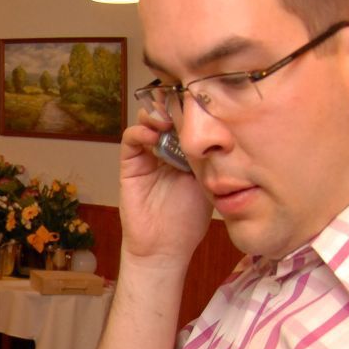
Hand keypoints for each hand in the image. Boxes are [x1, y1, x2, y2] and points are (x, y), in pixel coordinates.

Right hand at [117, 113, 210, 265]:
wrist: (166, 247)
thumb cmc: (189, 220)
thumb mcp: (208, 183)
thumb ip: (210, 158)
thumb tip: (217, 129)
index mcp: (188, 152)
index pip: (188, 121)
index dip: (191, 108)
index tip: (202, 101)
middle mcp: (167, 150)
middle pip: (166, 115)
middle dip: (173, 105)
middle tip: (182, 101)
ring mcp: (147, 156)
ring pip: (147, 122)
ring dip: (156, 114)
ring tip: (167, 117)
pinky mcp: (130, 165)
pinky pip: (131, 140)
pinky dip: (139, 132)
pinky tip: (153, 135)